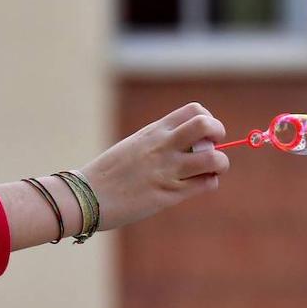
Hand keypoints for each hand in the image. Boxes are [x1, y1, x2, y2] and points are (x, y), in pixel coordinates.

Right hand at [79, 102, 228, 230]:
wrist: (86, 196)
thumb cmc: (107, 175)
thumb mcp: (133, 147)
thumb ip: (158, 143)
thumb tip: (183, 147)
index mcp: (154, 132)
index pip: (194, 111)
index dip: (207, 120)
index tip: (201, 135)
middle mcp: (163, 147)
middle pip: (207, 125)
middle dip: (218, 134)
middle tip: (211, 148)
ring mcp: (167, 171)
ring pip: (214, 159)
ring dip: (220, 164)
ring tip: (210, 170)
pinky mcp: (168, 194)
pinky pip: (204, 184)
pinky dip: (210, 183)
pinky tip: (199, 185)